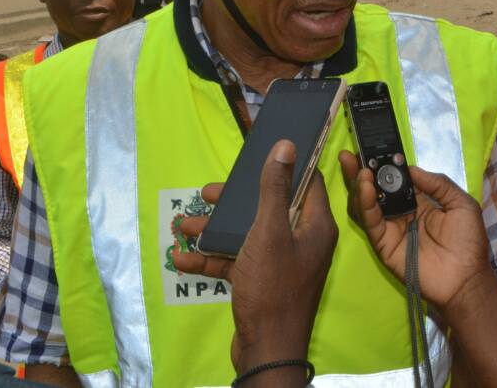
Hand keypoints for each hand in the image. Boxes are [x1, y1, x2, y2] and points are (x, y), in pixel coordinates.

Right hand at [175, 141, 337, 372]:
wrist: (267, 350)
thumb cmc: (273, 287)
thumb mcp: (270, 231)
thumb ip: (274, 188)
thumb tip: (286, 146)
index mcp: (315, 225)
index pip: (306, 182)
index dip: (285, 165)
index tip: (259, 152)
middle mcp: (303, 240)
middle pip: (269, 207)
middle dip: (235, 201)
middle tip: (208, 192)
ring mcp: (282, 262)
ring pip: (248, 234)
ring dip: (215, 230)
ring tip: (183, 226)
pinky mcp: (263, 281)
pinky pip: (238, 261)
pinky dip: (212, 259)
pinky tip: (182, 259)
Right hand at [338, 151, 491, 311]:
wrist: (466, 279)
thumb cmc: (468, 242)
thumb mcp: (461, 203)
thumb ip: (438, 183)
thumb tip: (411, 168)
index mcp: (419, 202)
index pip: (395, 180)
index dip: (385, 165)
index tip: (374, 148)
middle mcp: (401, 213)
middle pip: (375, 190)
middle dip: (361, 172)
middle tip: (349, 155)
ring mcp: (390, 228)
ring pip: (367, 204)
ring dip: (360, 185)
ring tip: (360, 169)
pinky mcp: (383, 244)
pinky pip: (371, 222)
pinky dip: (365, 204)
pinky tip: (366, 188)